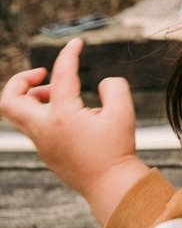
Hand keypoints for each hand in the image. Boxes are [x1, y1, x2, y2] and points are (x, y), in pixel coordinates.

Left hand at [0, 38, 149, 224]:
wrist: (109, 184)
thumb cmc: (117, 149)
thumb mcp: (124, 111)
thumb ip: (114, 87)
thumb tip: (102, 84)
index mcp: (62, 116)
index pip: (60, 76)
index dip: (68, 54)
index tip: (76, 43)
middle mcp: (44, 129)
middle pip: (10, 100)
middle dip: (21, 80)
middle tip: (43, 73)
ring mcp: (41, 141)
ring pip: (17, 113)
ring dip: (32, 95)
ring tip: (57, 92)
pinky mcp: (45, 150)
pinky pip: (32, 124)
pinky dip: (42, 110)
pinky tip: (69, 111)